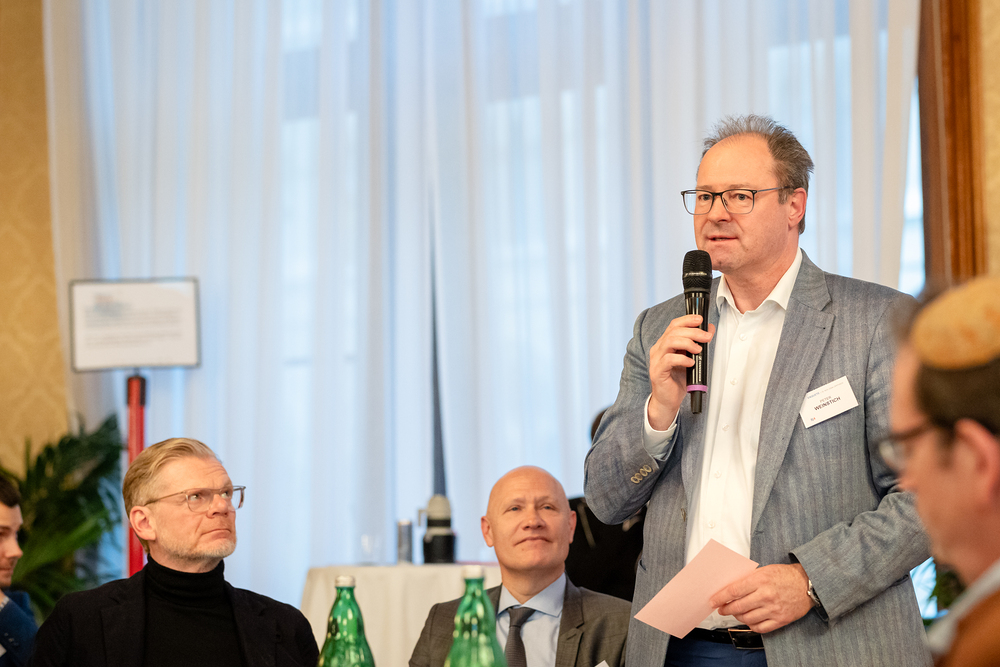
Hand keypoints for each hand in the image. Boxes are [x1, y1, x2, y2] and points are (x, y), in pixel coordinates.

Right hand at [647, 314, 714, 429]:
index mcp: (665, 344)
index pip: (674, 325)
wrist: (668, 400)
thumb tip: (709, 330)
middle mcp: (658, 349)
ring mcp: (656, 360)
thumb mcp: (690, 358)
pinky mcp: (657, 371)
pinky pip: (669, 359)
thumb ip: (696, 344)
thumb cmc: (677, 380)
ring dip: (688, 343)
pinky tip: (691, 363)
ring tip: (699, 350)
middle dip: (693, 332)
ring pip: (670, 342)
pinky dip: (682, 359)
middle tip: (706, 337)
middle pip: (673, 332)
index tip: (700, 320)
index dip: (687, 320)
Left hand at [709, 563, 813, 632]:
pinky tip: (749, 620)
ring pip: (747, 618)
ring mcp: (773, 609)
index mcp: (760, 580)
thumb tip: (730, 588)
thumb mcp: (764, 570)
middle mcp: (766, 595)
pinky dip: (751, 625)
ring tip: (736, 613)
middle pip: (738, 606)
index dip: (720, 597)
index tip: (713, 601)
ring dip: (738, 617)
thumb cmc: (785, 575)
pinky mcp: (781, 620)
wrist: (808, 584)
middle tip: (721, 609)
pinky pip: (760, 628)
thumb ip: (748, 579)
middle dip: (726, 609)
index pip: (734, 591)